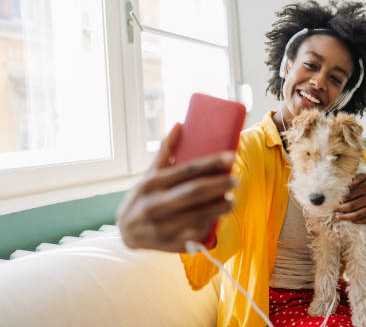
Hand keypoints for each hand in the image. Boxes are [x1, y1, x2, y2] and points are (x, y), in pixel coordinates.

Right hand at [117, 123, 236, 252]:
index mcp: (153, 183)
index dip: (211, 163)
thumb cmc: (143, 197)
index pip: (187, 170)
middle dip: (218, 185)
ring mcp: (161, 226)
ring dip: (218, 208)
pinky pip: (194, 235)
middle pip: (194, 193)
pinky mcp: (168, 244)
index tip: (231, 156)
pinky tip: (217, 219)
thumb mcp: (150, 174)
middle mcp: (155, 204)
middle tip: (236, 179)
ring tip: (232, 200)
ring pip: (196, 216)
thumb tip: (179, 125)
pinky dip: (208, 226)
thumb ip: (166, 152)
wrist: (125, 231)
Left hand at [334, 174, 365, 223]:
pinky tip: (348, 219)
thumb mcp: (364, 177)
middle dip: (340, 209)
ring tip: (337, 216)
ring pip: (357, 215)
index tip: (332, 202)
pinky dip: (355, 221)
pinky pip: (364, 220)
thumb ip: (355, 178)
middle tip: (331, 210)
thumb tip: (347, 183)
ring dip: (345, 217)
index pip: (350, 196)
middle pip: (352, 206)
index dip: (340, 200)